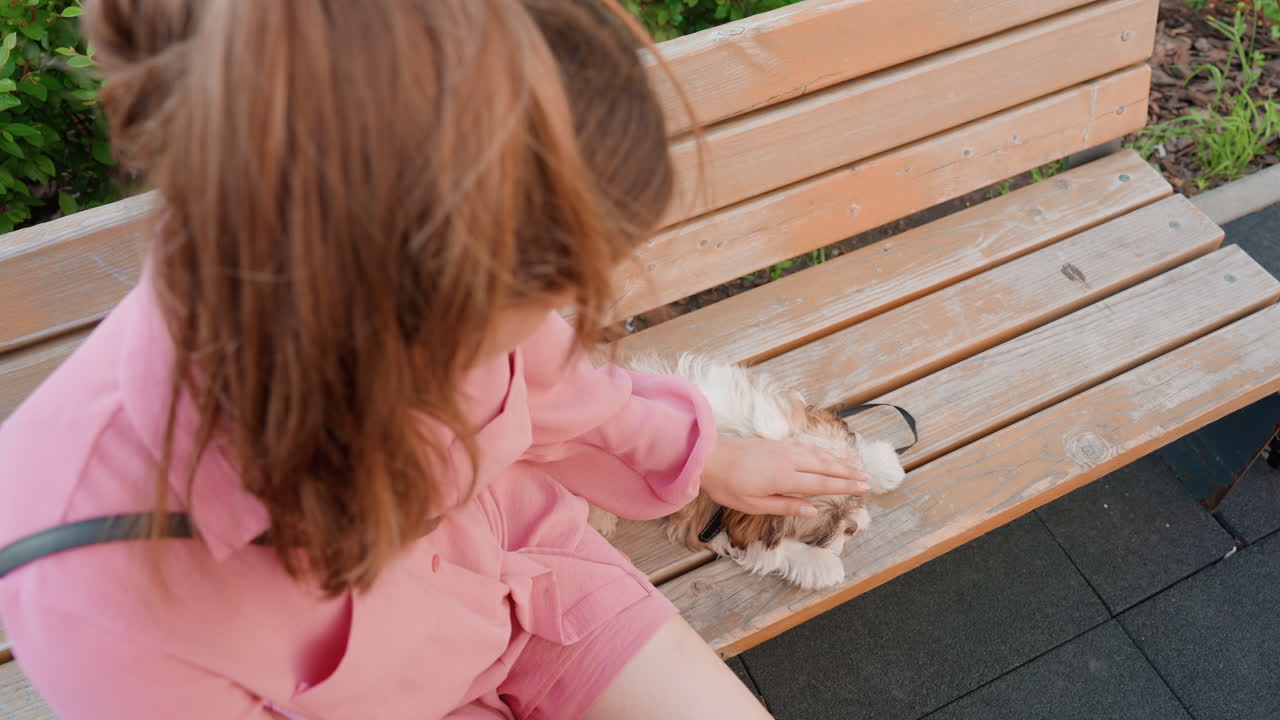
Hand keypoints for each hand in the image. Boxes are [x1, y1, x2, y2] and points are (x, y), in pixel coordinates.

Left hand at [699, 436, 870, 517]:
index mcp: (784, 478)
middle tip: (867, 478)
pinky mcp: (776, 443)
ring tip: (855, 466)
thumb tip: (811, 510)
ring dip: (838, 460)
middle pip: (825, 466)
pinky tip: (828, 455)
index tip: (862, 487)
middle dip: (848, 472)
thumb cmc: (727, 485)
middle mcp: (788, 460)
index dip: (844, 486)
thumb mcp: (753, 504)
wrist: (707, 457)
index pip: (822, 483)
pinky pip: (806, 447)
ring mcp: (783, 449)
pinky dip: (822, 452)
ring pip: (818, 454)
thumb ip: (785, 506)